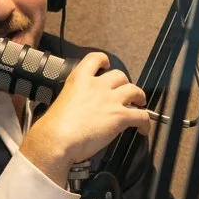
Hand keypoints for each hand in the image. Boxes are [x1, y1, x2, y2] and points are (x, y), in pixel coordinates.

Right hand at [17, 52, 149, 182]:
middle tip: (124, 93)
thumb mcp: (59, 103)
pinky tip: (143, 129)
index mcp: (79, 80)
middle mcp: (97, 86)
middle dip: (124, 83)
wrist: (56, 139)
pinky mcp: (120, 116)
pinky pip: (141, 116)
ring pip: (134, 91)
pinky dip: (146, 122)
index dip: (104, 61)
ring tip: (140, 104)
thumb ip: (72, 101)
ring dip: (139, 97)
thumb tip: (77, 111)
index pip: (96, 59)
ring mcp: (110, 100)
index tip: (107, 65)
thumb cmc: (52, 128)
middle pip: (120, 76)